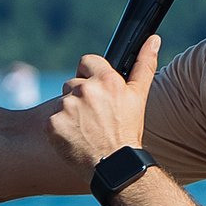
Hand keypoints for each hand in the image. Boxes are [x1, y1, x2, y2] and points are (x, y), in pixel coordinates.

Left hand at [46, 36, 157, 170]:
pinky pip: (52, 120)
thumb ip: (144, 64)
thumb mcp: (139, 96)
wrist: (115, 166)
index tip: (97, 91)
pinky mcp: (52, 124)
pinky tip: (75, 138)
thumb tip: (154, 39)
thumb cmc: (128, 131)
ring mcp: (67, 107)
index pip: (87, 62)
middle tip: (95, 117)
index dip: (91, 75)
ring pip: (63, 102)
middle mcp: (85, 90)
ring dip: (71, 113)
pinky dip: (60, 129)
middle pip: (72, 83)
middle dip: (81, 97)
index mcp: (106, 80)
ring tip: (87, 129)